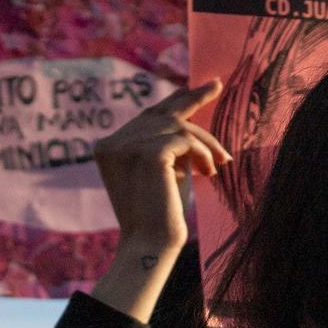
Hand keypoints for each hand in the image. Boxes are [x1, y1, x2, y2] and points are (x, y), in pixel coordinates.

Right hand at [94, 81, 230, 253]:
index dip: (174, 100)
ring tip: (220, 163)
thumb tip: (187, 109)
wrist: (152, 243)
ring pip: (178, 126)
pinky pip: (186, 139)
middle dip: (192, 97)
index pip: (146, 116)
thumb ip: (164, 143)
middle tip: (217, 83)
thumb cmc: (161, 212)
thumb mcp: (160, 169)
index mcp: (107, 147)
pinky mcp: (148, 153)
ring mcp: (127, 146)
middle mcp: (112, 143)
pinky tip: (209, 171)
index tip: (199, 89)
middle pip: (161, 112)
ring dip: (206, 143)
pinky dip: (203, 153)